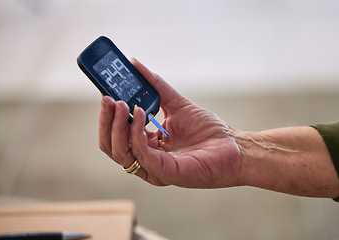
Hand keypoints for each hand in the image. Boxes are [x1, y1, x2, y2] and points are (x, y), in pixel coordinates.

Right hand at [99, 58, 241, 187]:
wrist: (234, 146)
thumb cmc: (209, 130)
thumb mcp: (177, 103)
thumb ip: (155, 86)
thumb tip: (135, 63)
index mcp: (147, 145)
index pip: (117, 134)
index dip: (108, 116)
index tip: (105, 94)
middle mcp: (147, 159)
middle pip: (111, 145)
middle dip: (107, 121)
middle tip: (107, 98)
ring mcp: (154, 168)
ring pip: (121, 152)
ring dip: (118, 126)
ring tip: (123, 103)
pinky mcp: (166, 172)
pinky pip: (142, 154)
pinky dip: (137, 133)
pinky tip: (141, 114)